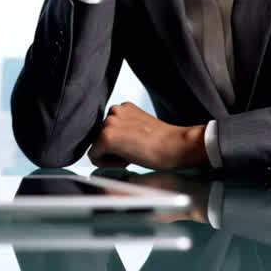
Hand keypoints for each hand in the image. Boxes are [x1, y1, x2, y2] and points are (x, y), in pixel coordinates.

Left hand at [87, 102, 208, 171]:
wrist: (176, 146)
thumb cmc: (163, 143)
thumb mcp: (140, 128)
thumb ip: (124, 128)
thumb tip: (111, 142)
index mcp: (123, 107)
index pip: (108, 130)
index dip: (121, 144)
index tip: (137, 144)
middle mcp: (113, 110)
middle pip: (100, 139)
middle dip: (114, 150)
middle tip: (137, 150)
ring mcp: (108, 123)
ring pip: (97, 148)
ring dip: (112, 156)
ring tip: (134, 153)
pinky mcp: (105, 137)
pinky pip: (94, 157)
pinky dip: (108, 164)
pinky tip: (128, 159)